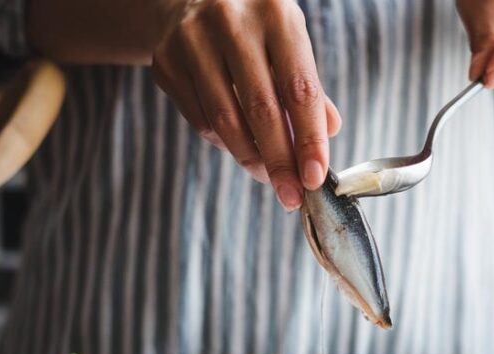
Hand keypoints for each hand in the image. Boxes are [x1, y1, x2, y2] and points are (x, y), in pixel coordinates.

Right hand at [150, 0, 342, 209]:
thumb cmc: (254, 28)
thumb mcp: (289, 42)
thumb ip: (308, 87)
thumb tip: (328, 132)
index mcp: (275, 12)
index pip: (299, 89)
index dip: (309, 139)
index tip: (315, 177)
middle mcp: (231, 20)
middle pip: (261, 110)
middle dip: (280, 162)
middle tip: (291, 194)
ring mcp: (191, 39)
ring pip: (225, 121)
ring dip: (251, 158)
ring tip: (268, 176)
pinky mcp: (165, 61)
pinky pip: (200, 120)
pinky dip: (224, 143)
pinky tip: (239, 145)